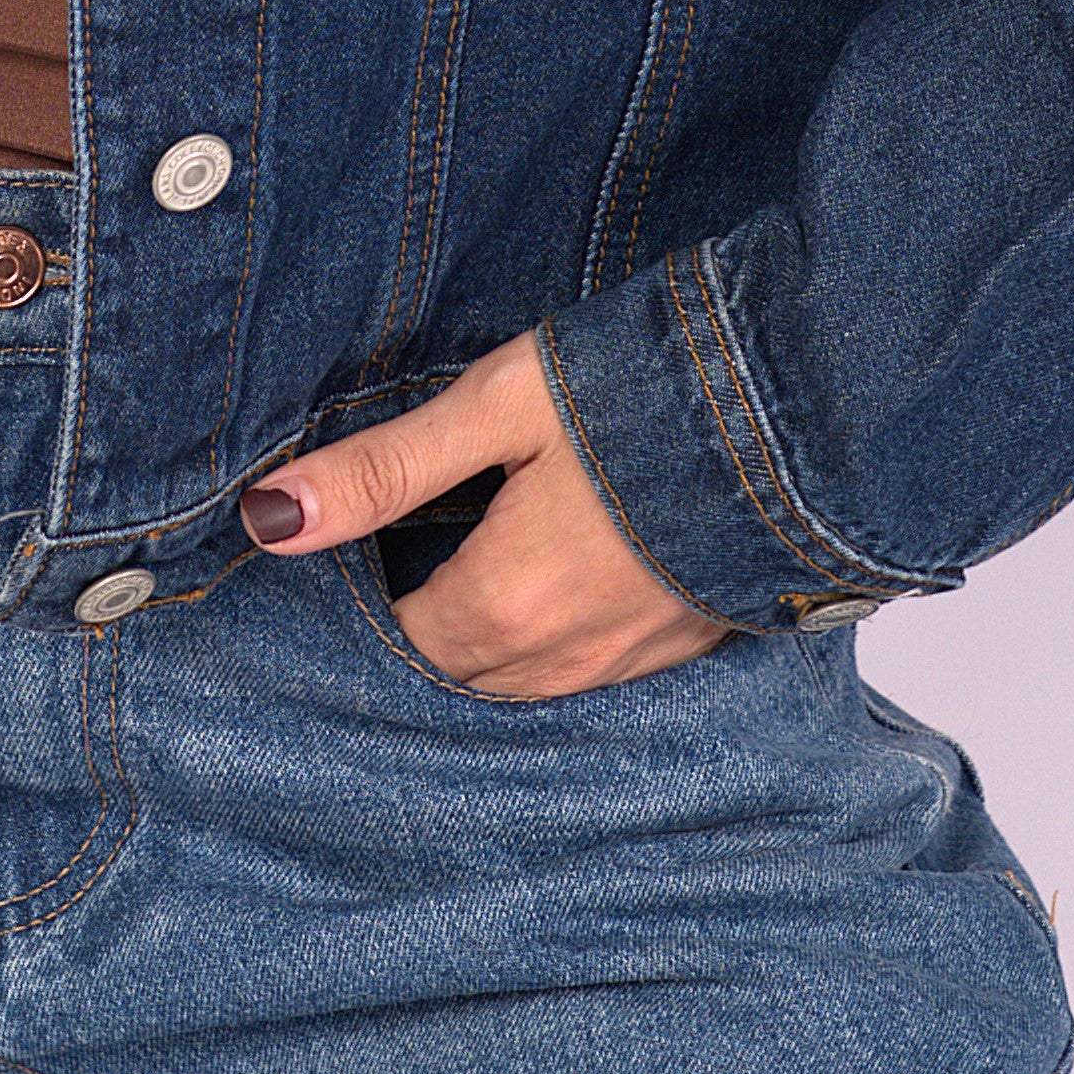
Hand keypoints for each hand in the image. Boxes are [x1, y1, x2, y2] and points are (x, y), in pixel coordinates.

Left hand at [240, 328, 737, 696]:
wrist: (805, 405)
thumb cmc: (642, 389)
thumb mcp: (498, 406)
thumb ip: (385, 469)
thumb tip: (268, 518)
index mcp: (508, 604)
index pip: (402, 642)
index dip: (371, 600)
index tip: (361, 550)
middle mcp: (566, 658)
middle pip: (460, 673)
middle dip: (428, 628)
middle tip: (411, 555)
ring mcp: (634, 662)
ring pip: (526, 683)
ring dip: (494, 640)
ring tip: (480, 562)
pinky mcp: (689, 647)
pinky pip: (593, 672)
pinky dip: (561, 641)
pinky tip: (566, 574)